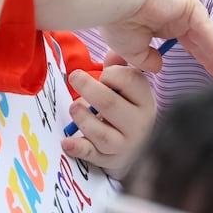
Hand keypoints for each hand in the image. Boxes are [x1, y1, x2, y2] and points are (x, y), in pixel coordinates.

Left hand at [60, 57, 156, 178]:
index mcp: (145, 100)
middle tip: (75, 77)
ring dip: (82, 117)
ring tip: (74, 108)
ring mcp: (125, 144)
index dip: (111, 73)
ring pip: (101, 132)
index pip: (130, 80)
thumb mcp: (132, 91)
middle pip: (110, 104)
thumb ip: (122, 70)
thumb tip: (114, 51)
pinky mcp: (109, 160)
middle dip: (88, 88)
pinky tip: (67, 141)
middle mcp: (139, 123)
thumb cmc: (129, 112)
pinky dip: (78, 148)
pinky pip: (92, 155)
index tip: (102, 75)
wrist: (138, 150)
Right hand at [97, 0, 212, 77]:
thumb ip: (147, 59)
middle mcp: (176, 16)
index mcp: (162, 24)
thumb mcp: (132, 48)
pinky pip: (203, 25)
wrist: (116, 1)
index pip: (186, 42)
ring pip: (204, 34)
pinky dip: (210, 39)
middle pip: (199, 40)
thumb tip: (159, 66)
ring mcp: (183, 9)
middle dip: (211, 57)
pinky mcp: (188, 4)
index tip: (207, 72)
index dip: (198, 56)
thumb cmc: (118, 21)